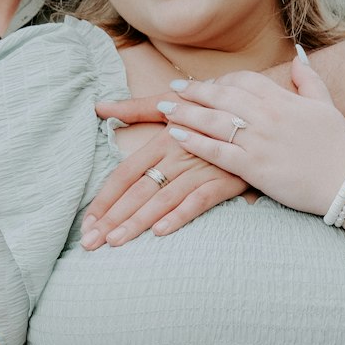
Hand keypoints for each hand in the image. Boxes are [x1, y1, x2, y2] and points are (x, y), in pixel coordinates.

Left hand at [85, 111, 246, 247]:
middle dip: (112, 218)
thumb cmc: (210, 109)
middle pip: (138, 190)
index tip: (87, 222)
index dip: (104, 198)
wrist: (257, 110)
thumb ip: (136, 109)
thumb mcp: (173, 103)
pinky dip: (180, 214)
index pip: (125, 174)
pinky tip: (160, 232)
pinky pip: (200, 199)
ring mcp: (201, 167)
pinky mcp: (226, 179)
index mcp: (162, 139)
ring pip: (163, 198)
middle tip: (89, 242)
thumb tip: (100, 106)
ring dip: (137, 222)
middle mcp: (177, 153)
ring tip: (115, 242)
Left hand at [161, 55, 344, 215]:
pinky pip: (216, 150)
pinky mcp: (254, 167)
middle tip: (172, 89)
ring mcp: (259, 141)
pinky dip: (194, 141)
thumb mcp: (325, 105)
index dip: (221, 80)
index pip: (243, 80)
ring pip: (214, 120)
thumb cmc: (338, 145)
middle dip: (194, 91)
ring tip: (164, 108)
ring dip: (185, 112)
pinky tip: (175, 135)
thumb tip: (298, 55)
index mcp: (283, 99)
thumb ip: (309, 80)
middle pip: (222, 96)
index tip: (206, 85)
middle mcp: (268, 116)